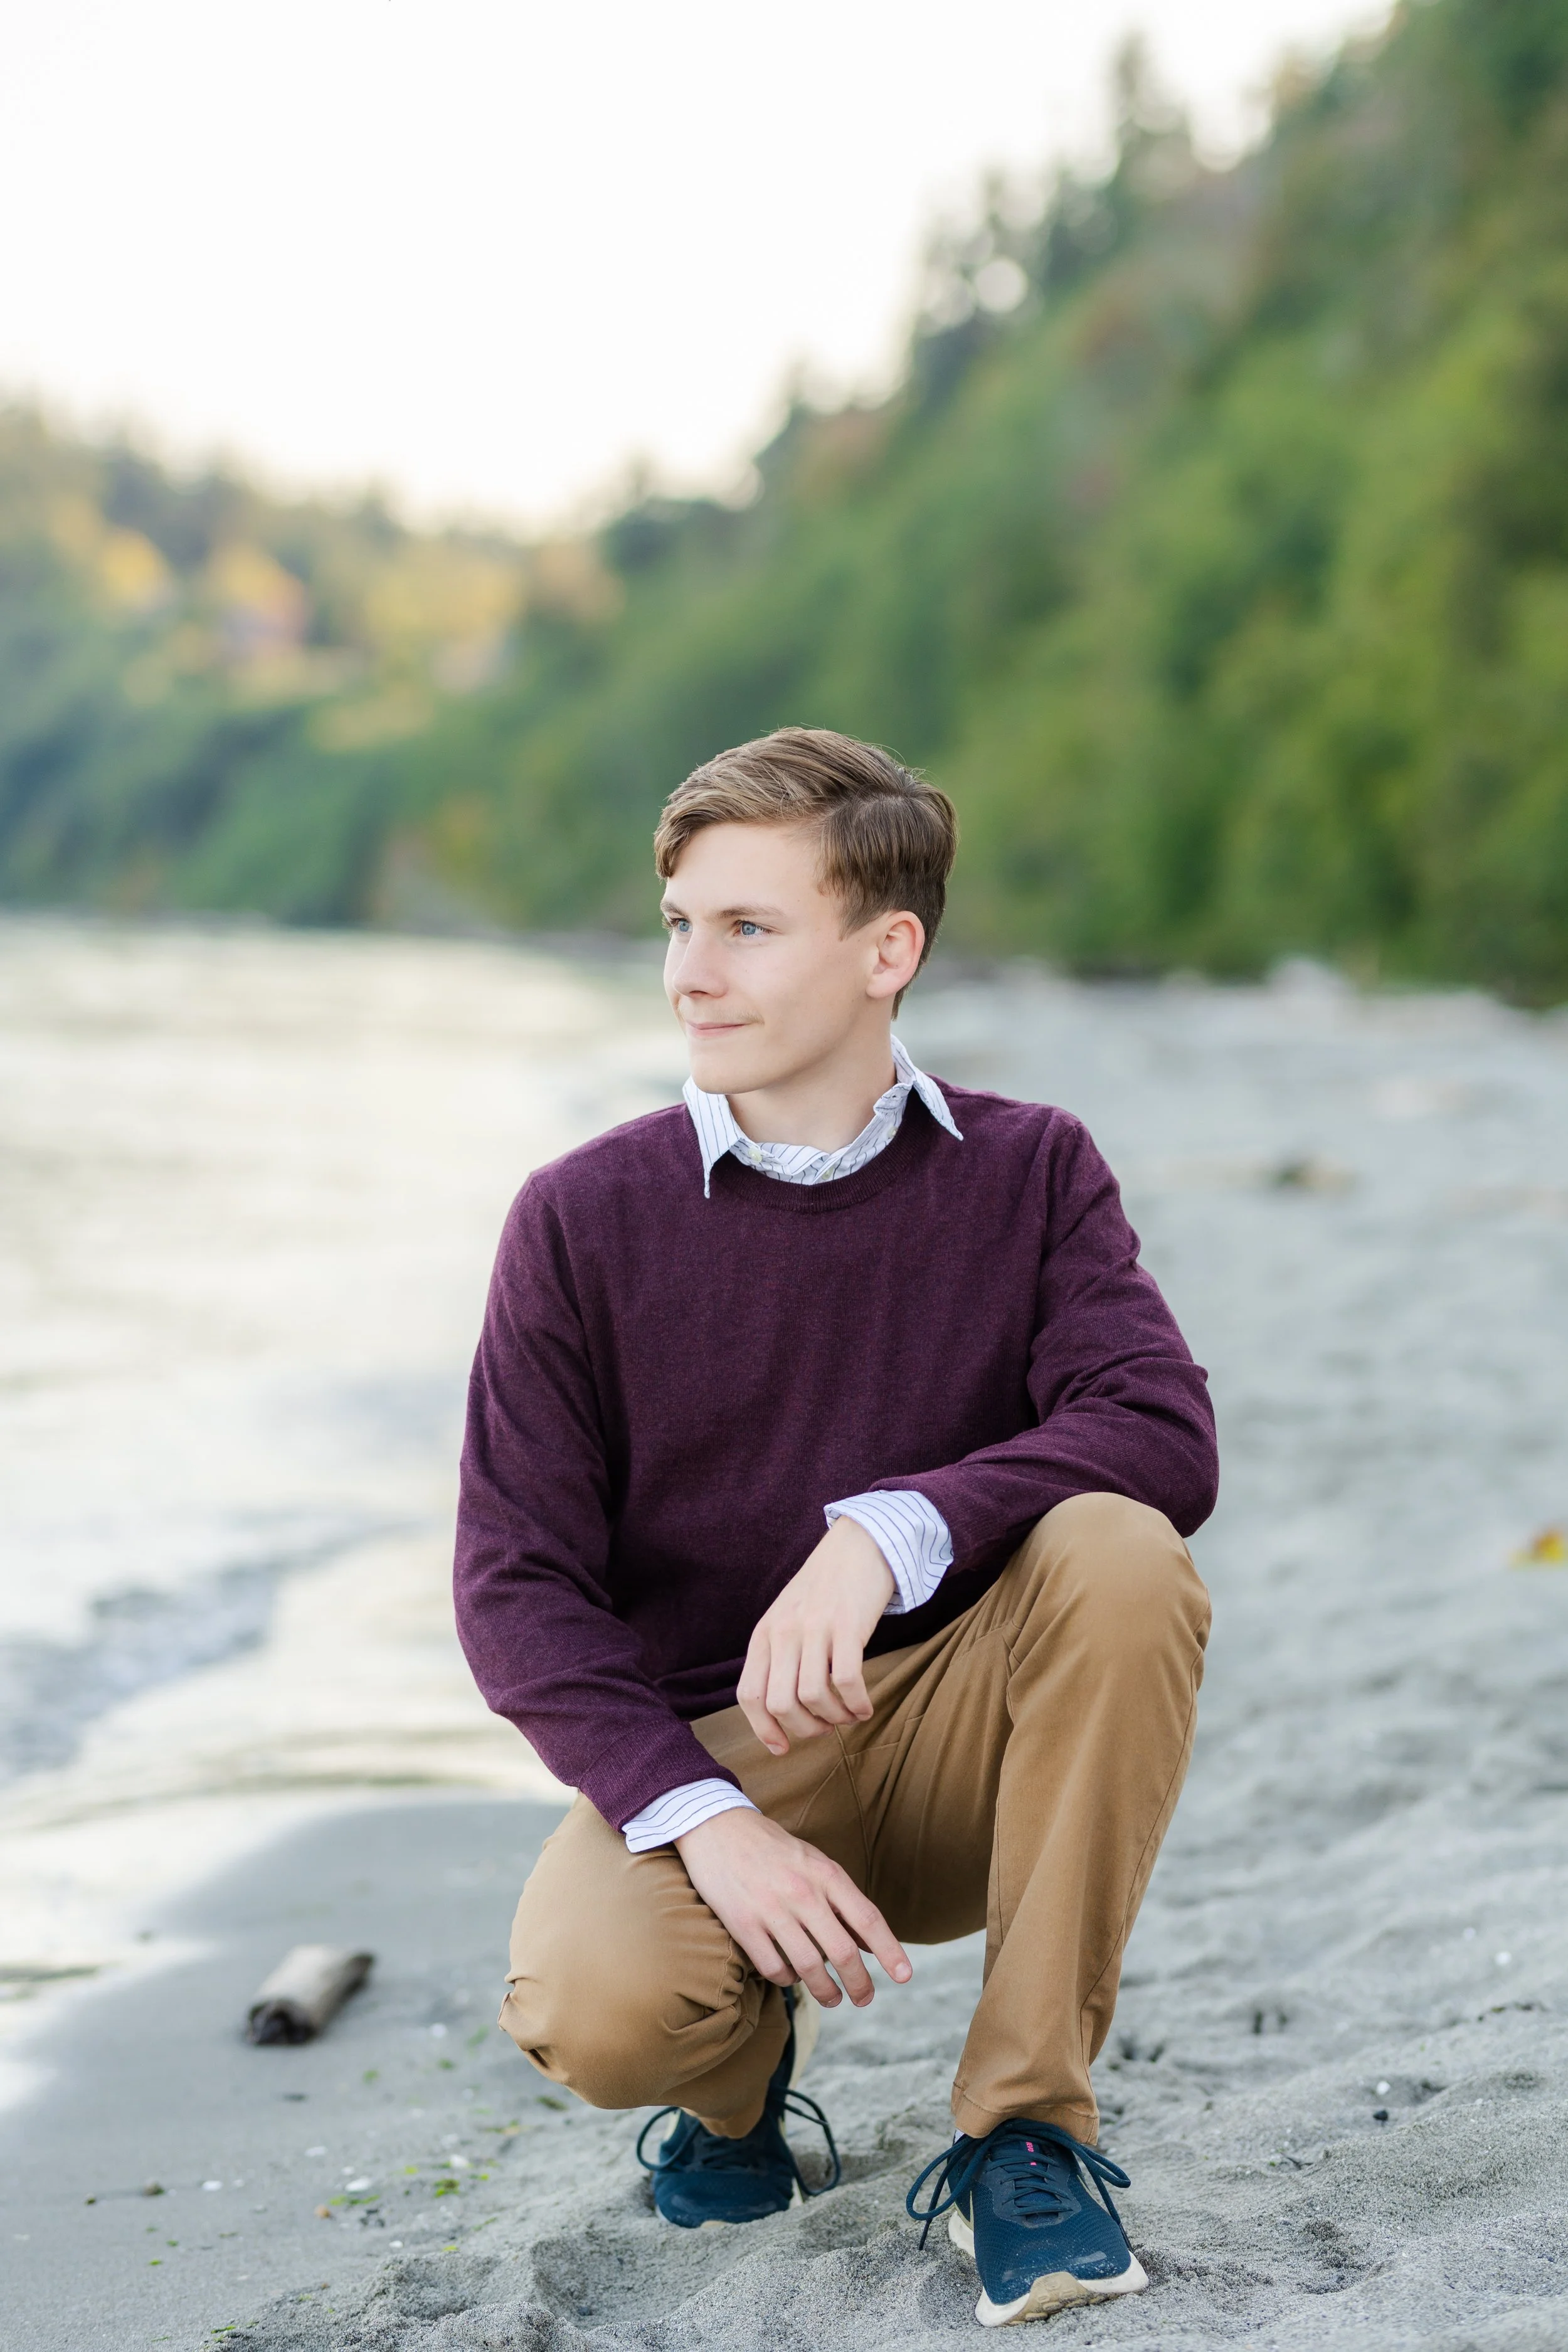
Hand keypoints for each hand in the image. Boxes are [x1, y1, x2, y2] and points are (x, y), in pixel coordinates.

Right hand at [675, 1805, 911, 2007]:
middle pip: (842, 1952)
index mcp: (826, 1874)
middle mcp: (802, 1892)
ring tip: (834, 1999)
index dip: (890, 1950)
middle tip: (865, 1999)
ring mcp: (771, 1909)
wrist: (718, 1828)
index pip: (867, 1919)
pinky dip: (787, 1980)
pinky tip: (792, 1978)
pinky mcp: (743, 1924)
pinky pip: (773, 1967)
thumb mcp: (816, 1863)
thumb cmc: (774, 1848)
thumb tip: (871, 1944)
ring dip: (826, 1991)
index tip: (905, 1975)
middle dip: (860, 1983)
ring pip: (809, 1967)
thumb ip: (842, 1901)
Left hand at [737, 1515, 894, 1756]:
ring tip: (847, 1716)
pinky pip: (848, 1681)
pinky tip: (865, 1707)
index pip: (750, 1695)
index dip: (763, 1730)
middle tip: (824, 1727)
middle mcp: (784, 1632)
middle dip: (804, 1728)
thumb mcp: (787, 1618)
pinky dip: (857, 1704)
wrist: (857, 1545)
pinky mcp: (848, 1625)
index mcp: (765, 1634)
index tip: (782, 1748)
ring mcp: (816, 1628)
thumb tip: (781, 1712)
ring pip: (813, 1697)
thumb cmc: (823, 1589)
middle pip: (780, 1704)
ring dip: (834, 1718)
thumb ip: (779, 1657)